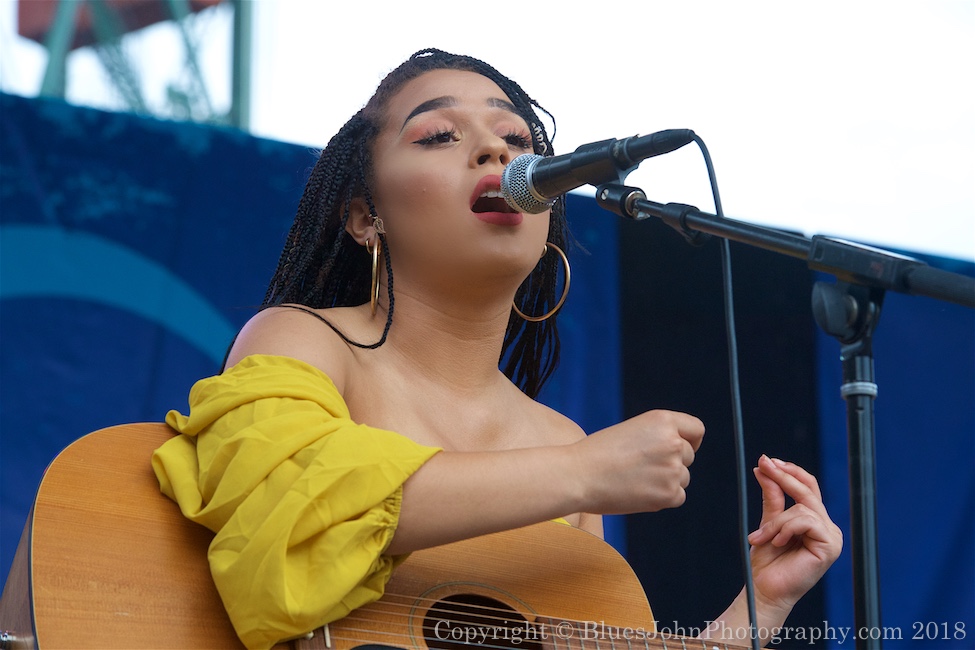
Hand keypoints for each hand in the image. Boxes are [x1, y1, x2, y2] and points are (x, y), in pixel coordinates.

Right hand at [575, 410, 704, 513]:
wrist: (578, 476)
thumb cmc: (598, 453)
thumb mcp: (633, 431)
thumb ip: (659, 438)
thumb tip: (680, 457)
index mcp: (663, 420)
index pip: (696, 430)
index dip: (689, 440)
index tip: (679, 449)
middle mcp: (673, 442)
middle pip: (688, 456)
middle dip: (672, 463)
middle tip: (642, 468)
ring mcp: (673, 469)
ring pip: (682, 478)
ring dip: (665, 481)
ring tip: (635, 479)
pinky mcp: (669, 494)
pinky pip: (678, 497)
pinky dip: (662, 498)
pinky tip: (638, 492)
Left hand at [746, 455, 842, 614]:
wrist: (765, 588)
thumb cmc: (767, 561)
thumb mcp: (768, 522)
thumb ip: (772, 497)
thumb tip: (764, 467)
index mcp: (815, 521)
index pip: (808, 487)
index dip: (789, 471)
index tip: (766, 460)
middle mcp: (827, 527)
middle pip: (808, 491)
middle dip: (783, 477)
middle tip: (763, 465)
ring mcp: (832, 537)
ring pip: (802, 508)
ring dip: (777, 521)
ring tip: (762, 537)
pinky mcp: (831, 546)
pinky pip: (806, 521)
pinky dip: (785, 529)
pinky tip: (776, 543)